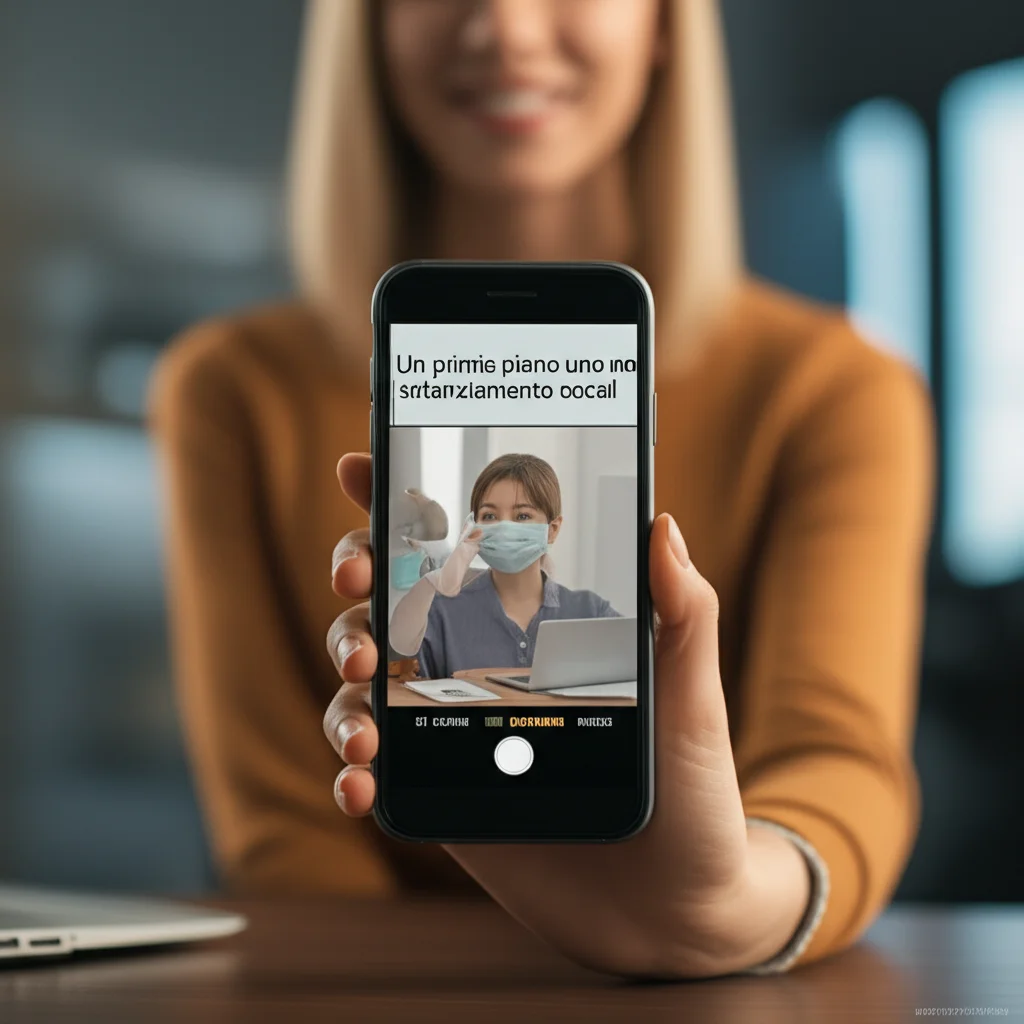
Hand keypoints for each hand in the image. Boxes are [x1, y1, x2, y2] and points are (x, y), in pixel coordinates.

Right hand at [325, 453, 810, 977]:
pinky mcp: (435, 791)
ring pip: (361, 681)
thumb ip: (682, 612)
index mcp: (528, 626)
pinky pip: (370, 765)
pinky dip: (350, 766)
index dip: (402, 502)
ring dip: (343, 682)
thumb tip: (664, 522)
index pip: (457, 547)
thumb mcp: (692, 695)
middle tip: (360, 579)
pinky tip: (363, 780)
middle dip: (357, 575)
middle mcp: (475, 665)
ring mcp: (447, 728)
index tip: (362, 467)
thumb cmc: (691, 792)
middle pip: (387, 600)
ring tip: (369, 710)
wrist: (674, 906)